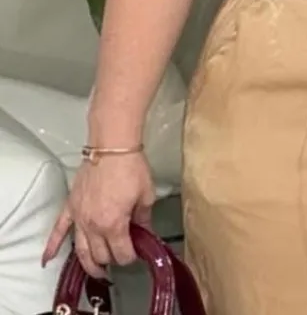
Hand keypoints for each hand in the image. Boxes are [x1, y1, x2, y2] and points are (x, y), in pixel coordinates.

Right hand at [42, 152, 155, 277]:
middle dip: (112, 259)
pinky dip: (52, 247)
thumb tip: (145, 231)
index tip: (136, 252)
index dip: (130, 256)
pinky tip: (47, 259)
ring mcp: (79, 218)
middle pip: (100, 255)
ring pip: (80, 250)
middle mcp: (93, 226)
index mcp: (114, 224)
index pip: (121, 253)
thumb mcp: (146, 195)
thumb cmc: (132, 168)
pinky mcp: (70, 207)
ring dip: (88, 263)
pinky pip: (58, 230)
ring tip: (96, 271)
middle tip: (120, 257)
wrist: (112, 148)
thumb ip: (144, 218)